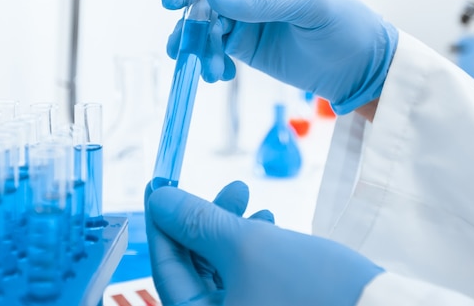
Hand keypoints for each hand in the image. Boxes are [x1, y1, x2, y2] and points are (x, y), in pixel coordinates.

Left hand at [145, 182, 383, 305]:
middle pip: (194, 270)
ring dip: (231, 230)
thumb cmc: (315, 288)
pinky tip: (268, 222)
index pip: (168, 271)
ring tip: (251, 201)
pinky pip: (245, 277)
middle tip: (226, 187)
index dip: (161, 224)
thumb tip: (158, 199)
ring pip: (222, 269)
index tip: (160, 186)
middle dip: (206, 222)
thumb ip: (197, 221)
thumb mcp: (248, 246)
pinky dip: (251, 247)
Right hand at [162, 0, 397, 113]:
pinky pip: (214, 49)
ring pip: (205, 27)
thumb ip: (258, 0)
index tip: (172, 1)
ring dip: (201, 49)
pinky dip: (211, 62)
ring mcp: (243, 15)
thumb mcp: (305, 5)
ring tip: (212, 71)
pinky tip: (221, 75)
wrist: (357, 68)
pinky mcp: (242, 43)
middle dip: (194, 24)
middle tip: (186, 48)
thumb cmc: (342, 24)